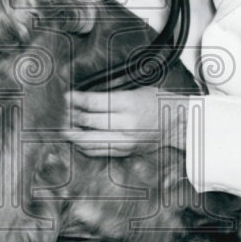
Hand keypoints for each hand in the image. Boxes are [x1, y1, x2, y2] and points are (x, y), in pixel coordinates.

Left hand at [64, 87, 188, 156]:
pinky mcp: (124, 151)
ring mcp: (125, 140)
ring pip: (89, 140)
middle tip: (63, 110)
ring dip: (73, 133)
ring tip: (64, 126)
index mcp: (128, 103)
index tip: (66, 96)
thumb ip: (111, 95)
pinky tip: (77, 139)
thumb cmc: (156, 102)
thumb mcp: (135, 90)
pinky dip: (83, 146)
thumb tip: (83, 99)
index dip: (75, 100)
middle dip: (70, 116)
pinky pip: (97, 151)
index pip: (93, 103)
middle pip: (87, 121)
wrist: (176, 123)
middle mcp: (125, 123)